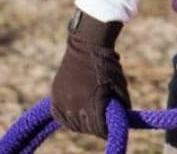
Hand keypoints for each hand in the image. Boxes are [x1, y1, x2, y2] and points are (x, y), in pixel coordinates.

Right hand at [50, 10, 129, 138]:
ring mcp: (62, 99)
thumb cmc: (108, 64)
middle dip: (95, 127)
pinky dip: (68, 118)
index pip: (99, 128)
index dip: (106, 130)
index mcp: (92, 101)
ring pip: (72, 124)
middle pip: (85, 128)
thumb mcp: (119, 85)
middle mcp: (74, 104)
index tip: (110, 129)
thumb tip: (121, 121)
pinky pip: (60, 115)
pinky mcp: (54, 95)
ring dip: (82, 124)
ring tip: (91, 118)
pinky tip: (77, 114)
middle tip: (102, 123)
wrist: (87, 45)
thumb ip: (120, 104)